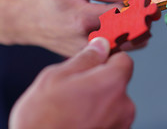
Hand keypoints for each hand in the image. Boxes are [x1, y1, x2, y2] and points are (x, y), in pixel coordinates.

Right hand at [7, 0, 139, 55]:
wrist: (19, 19)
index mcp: (83, 19)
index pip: (125, 15)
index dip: (141, 6)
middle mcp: (87, 40)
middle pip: (129, 35)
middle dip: (145, 22)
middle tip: (151, 9)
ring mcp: (86, 51)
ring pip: (125, 46)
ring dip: (138, 31)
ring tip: (140, 15)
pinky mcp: (85, 54)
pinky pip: (113, 49)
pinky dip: (125, 37)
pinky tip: (124, 24)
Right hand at [9, 38, 134, 128]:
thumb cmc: (42, 119)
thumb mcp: (57, 77)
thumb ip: (86, 58)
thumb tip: (101, 45)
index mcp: (113, 84)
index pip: (124, 60)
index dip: (108, 58)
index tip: (93, 63)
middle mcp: (124, 105)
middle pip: (117, 83)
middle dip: (100, 82)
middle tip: (74, 91)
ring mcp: (121, 125)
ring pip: (112, 103)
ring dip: (98, 103)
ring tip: (72, 111)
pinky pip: (110, 120)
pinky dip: (97, 119)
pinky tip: (77, 123)